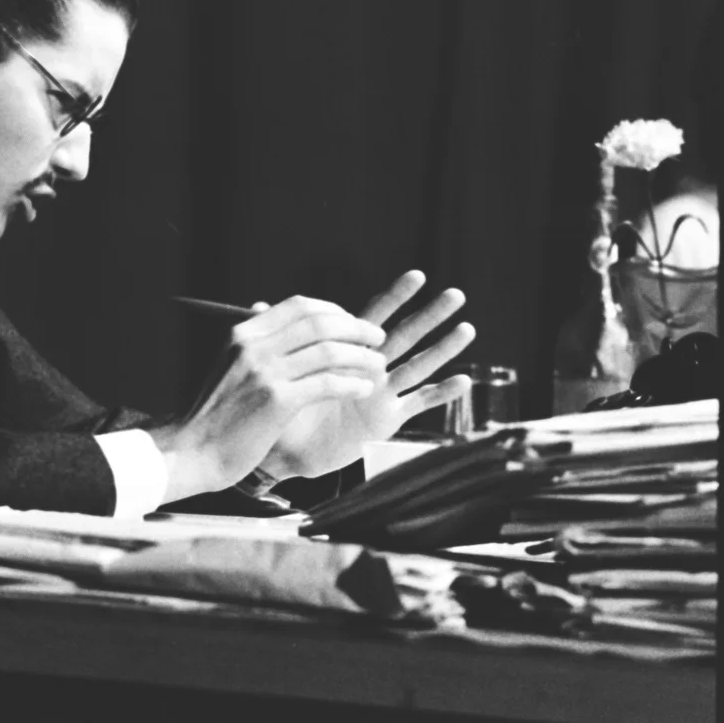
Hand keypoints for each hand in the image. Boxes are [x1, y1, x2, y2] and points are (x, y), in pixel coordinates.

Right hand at [147, 295, 389, 502]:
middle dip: (356, 328)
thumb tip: (273, 316)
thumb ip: (255, 343)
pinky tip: (364, 389)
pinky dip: (352, 383)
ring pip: (329, 350)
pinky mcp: (276, 401)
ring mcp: (264, 372)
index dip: (334, 310)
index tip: (352, 323)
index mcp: (243, 332)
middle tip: (377, 338)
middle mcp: (253, 345)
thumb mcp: (228, 364)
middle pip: (319, 322)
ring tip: (379, 365)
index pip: (299, 306)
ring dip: (362, 356)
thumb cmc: (214, 413)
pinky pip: (327, 383)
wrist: (193, 450)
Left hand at [258, 270, 475, 480]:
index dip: (395, 296)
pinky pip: (417, 405)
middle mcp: (369, 368)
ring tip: (467, 328)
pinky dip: (440, 395)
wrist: (280, 448)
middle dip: (430, 315)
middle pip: (405, 335)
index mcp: (345, 350)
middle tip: (456, 294)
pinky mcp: (385, 420)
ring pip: (418, 365)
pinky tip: (465, 381)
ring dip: (443, 349)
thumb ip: (276, 337)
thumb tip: (256, 303)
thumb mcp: (278, 367)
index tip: (416, 274)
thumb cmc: (279, 404)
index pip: (374, 315)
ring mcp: (381, 393)